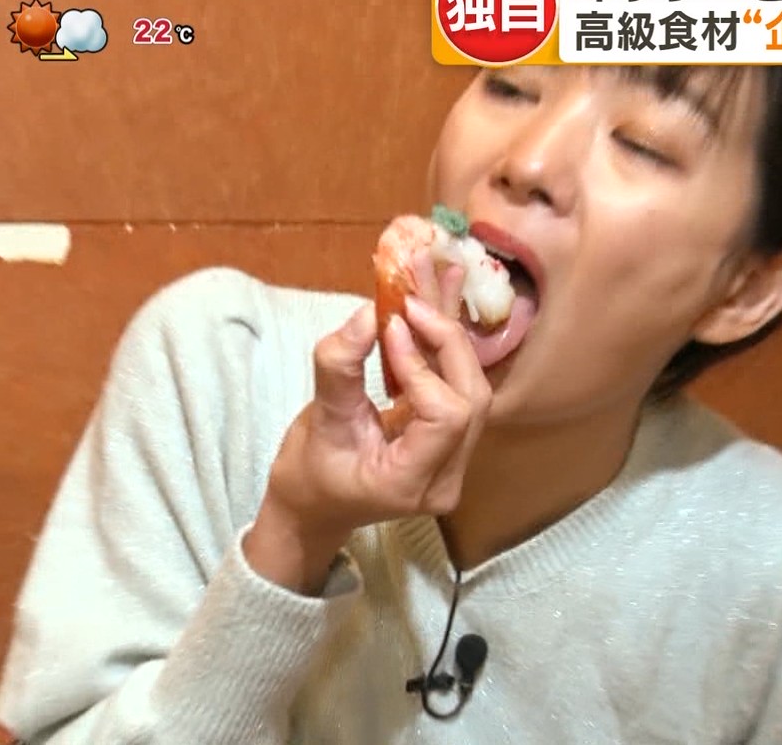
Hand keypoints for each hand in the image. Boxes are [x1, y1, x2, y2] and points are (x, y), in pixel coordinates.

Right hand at [246, 262, 486, 593]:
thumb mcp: (320, 419)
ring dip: (449, 334)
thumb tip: (369, 312)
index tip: (391, 326)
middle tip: (410, 297)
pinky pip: (459, 386)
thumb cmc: (310, 472)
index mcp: (413, 483)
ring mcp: (457, 461)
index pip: (446, 416)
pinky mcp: (454, 441)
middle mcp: (448, 477)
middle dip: (446, 339)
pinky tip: (440, 300)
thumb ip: (341, 366)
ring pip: (471, 386)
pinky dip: (445, 345)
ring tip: (432, 277)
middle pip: (471, 397)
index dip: (423, 367)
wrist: (315, 505)